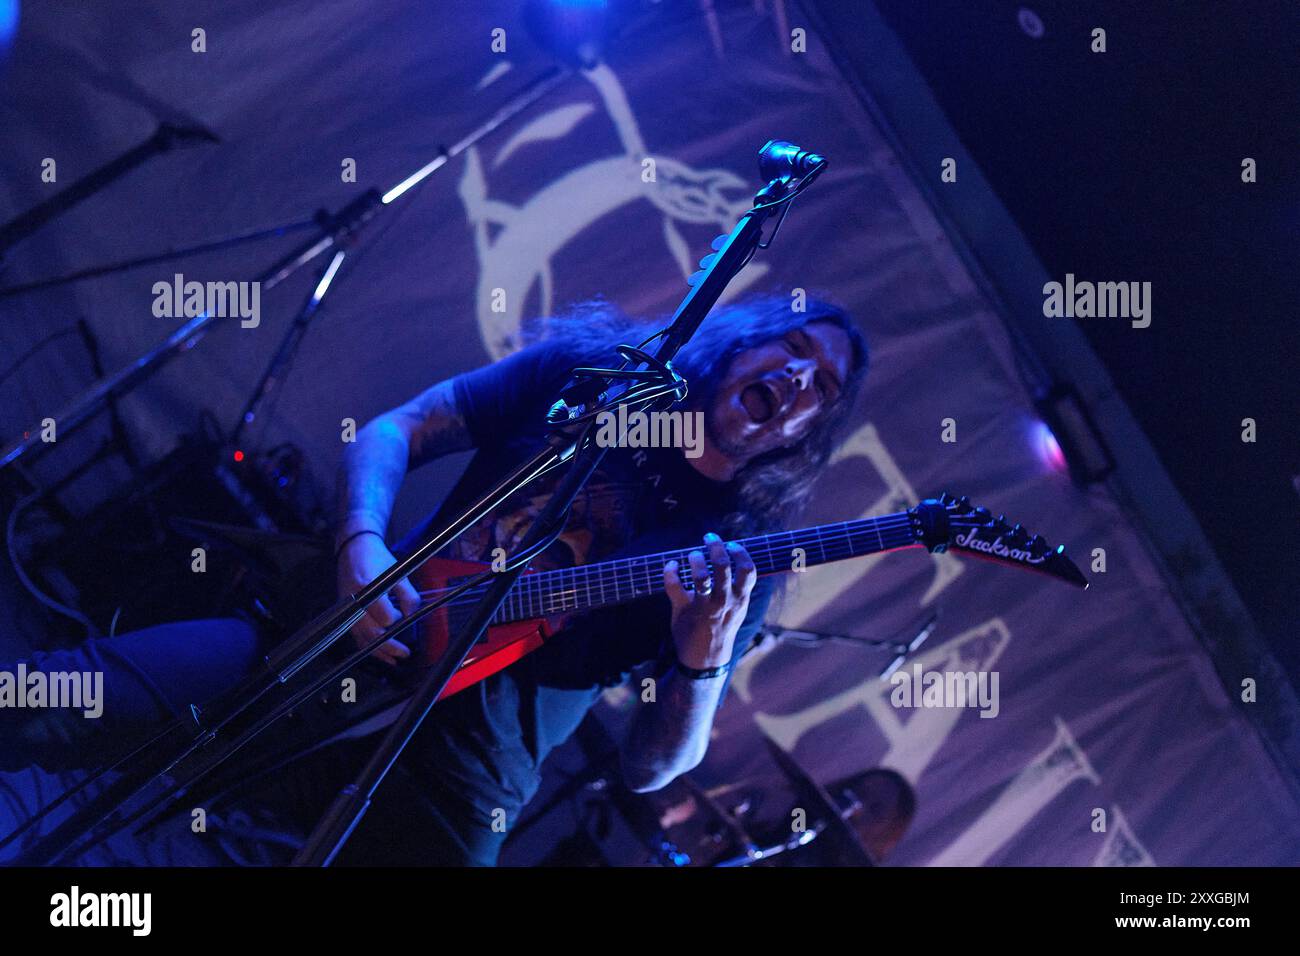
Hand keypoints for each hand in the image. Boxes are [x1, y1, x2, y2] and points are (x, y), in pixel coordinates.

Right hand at [335, 532, 420, 665]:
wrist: (353, 547)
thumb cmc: (376, 558)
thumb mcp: (398, 573)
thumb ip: (408, 595)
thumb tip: (412, 616)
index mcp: (367, 588)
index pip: (383, 616)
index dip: (396, 620)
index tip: (403, 618)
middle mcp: (353, 601)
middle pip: (372, 633)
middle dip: (390, 646)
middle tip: (405, 653)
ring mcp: (346, 608)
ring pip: (362, 638)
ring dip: (379, 651)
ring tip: (394, 659)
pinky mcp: (344, 612)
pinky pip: (355, 635)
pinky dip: (367, 646)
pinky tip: (378, 653)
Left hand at [663, 533, 756, 670]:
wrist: (706, 660)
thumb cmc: (721, 628)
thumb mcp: (738, 609)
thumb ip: (738, 588)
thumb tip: (735, 559)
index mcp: (740, 599)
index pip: (748, 570)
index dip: (740, 552)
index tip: (731, 544)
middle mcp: (723, 601)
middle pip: (723, 566)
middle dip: (715, 546)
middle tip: (708, 538)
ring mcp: (703, 607)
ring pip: (700, 576)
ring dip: (695, 559)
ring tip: (692, 555)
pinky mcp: (683, 611)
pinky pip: (674, 586)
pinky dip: (670, 571)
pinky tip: (671, 566)